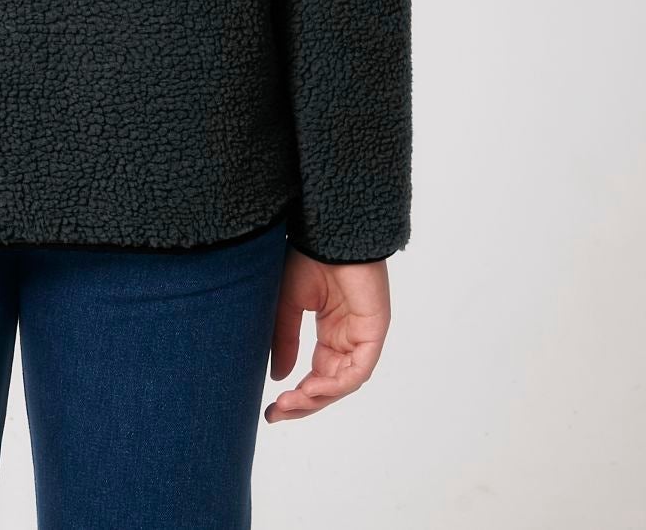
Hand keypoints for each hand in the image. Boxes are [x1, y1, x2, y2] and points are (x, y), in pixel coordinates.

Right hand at [264, 248, 389, 422]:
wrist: (326, 232)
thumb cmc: (307, 257)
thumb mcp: (286, 305)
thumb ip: (284, 341)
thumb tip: (278, 378)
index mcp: (330, 330)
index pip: (317, 374)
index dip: (297, 395)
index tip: (271, 409)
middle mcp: (348, 337)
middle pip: (330, 385)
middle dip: (304, 403)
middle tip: (277, 413)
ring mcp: (362, 335)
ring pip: (343, 382)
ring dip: (316, 397)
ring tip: (289, 402)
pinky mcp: (374, 331)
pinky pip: (358, 370)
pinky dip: (335, 384)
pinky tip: (311, 388)